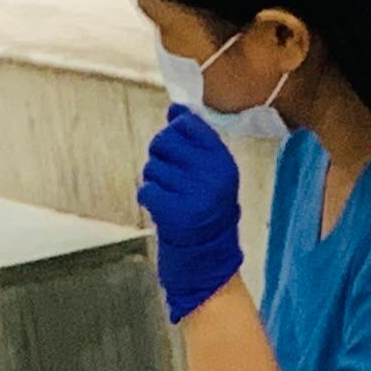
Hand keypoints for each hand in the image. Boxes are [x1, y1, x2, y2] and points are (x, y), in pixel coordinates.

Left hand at [138, 107, 247, 323]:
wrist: (209, 261)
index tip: (180, 153)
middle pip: (165, 141)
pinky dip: (149, 198)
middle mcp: (212, 174)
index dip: (175, 133)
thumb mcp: (211, 174)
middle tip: (172, 178)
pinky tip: (162, 208)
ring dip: (154, 181)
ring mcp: (194, 193)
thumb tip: (174, 109)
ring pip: (152, 166)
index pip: (188, 124)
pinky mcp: (175, 212)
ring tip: (170, 196)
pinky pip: (147, 189)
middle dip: (160, 157)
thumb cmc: (207, 212)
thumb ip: (194, 142)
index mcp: (223, 161)